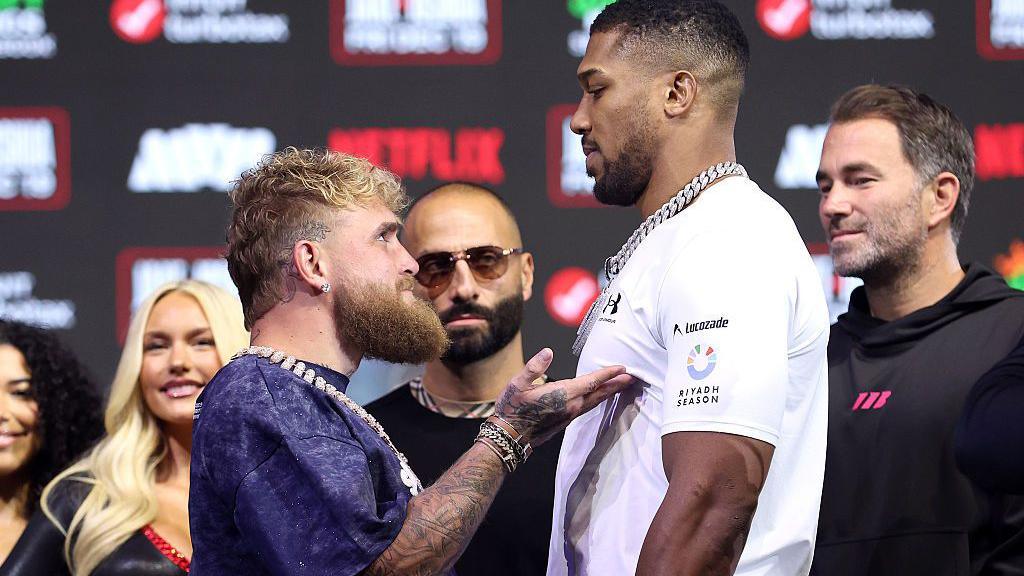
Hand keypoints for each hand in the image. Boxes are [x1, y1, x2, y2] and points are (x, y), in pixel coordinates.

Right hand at [495, 348, 632, 445]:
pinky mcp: (566, 420)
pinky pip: (588, 407)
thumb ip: (534, 367)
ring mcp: (569, 415)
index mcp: (561, 394)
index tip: (621, 367)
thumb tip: (548, 352)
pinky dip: (598, 400)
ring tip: (621, 385)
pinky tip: (600, 397)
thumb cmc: (512, 409)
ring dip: (609, 392)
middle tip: (632, 377)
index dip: (606, 374)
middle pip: (598, 393)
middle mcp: (570, 406)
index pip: (590, 382)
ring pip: (595, 402)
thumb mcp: (517, 384)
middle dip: (616, 384)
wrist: (510, 436)